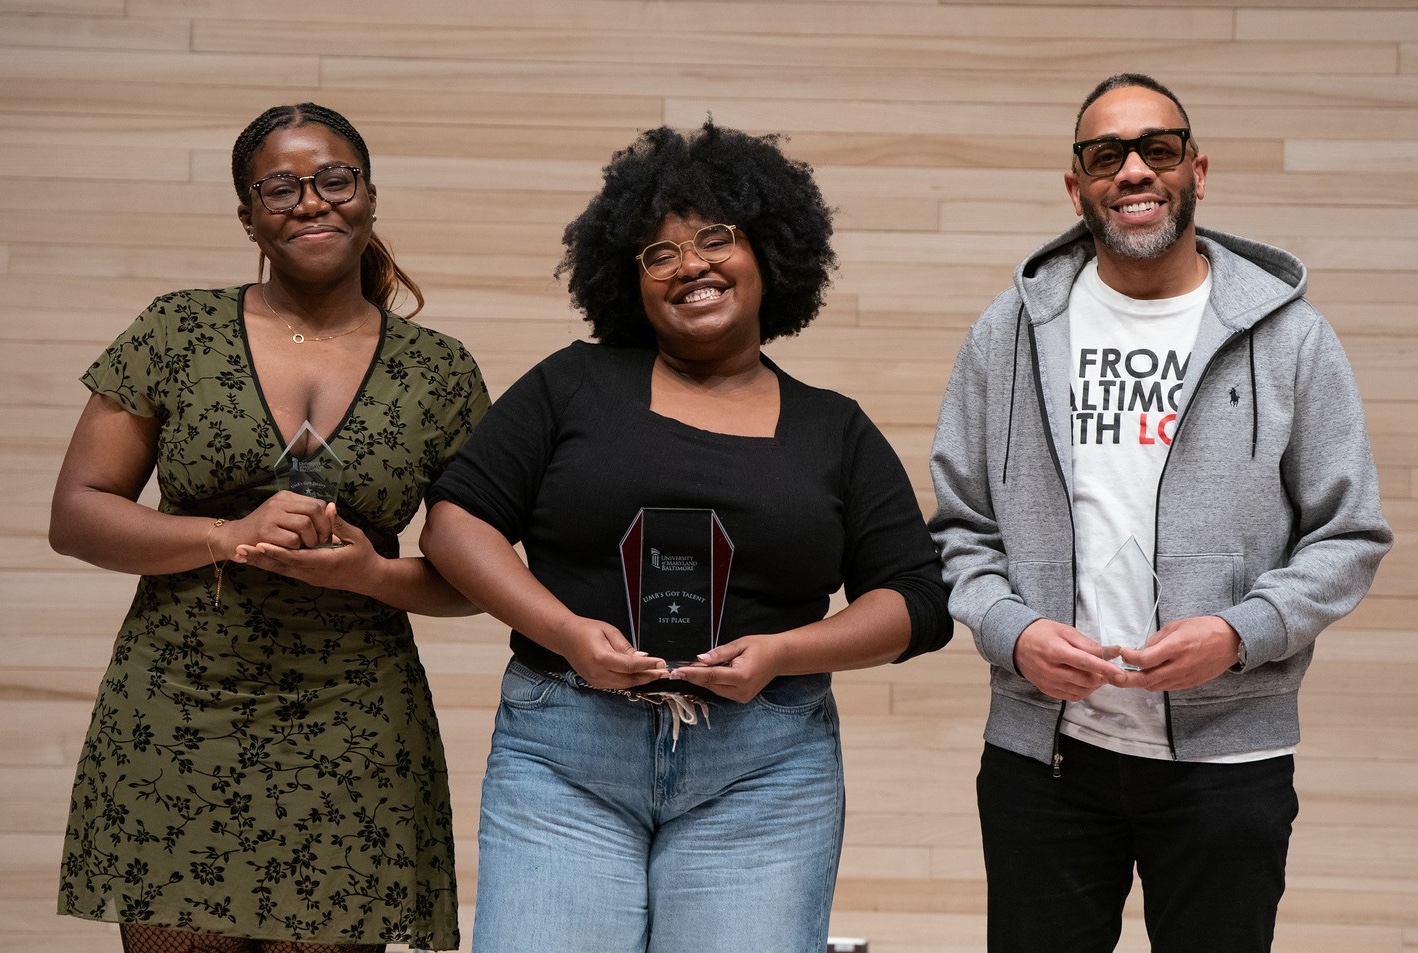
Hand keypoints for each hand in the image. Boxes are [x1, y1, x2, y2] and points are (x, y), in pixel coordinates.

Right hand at [224, 492, 336, 551]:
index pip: (318, 503)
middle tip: (321, 543)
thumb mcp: (284, 517)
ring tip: (306, 547)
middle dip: (323, 529)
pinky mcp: (264, 530)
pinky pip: (293, 539)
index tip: (326, 534)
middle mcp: (279, 502)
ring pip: (305, 523)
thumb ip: (304, 514)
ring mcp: (271, 515)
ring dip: (311, 539)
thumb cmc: (264, 531)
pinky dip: (297, 548)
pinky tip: (292, 551)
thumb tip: (333, 511)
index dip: (326, 520)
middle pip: (314, 510)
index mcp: (286, 497)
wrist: (233, 538)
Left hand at [232, 514, 375, 590]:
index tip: (260, 544)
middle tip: (239, 550)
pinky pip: (285, 569)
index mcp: (324, 562)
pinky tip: (255, 557)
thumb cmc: (364, 556)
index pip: (296, 557)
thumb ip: (339, 524)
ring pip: (280, 569)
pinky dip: (269, 563)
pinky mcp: (306, 575)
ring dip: (259, 562)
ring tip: (239, 554)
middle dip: (259, 558)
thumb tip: (328, 507)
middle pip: (281, 566)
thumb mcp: (356, 538)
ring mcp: (308, 576)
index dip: (277, 551)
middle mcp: (312, 572)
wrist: (368, 579)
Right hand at [558, 618, 668, 690]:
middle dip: (649, 676)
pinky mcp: (595, 683)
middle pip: (629, 680)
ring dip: (641, 681)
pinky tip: (641, 676)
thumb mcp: (610, 632)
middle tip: (664, 672)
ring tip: (656, 674)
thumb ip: (626, 647)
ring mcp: (595, 681)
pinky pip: (617, 685)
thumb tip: (642, 658)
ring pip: (624, 685)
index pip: (630, 666)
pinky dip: (630, 681)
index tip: (662, 664)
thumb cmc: (587, 630)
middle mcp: (598, 673)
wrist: (565, 637)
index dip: (648, 666)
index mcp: (601, 658)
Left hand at [667, 635, 787, 702]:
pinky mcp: (741, 698)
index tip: (676, 672)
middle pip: (710, 684)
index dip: (692, 674)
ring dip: (703, 679)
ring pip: (714, 689)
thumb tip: (699, 659)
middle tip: (681, 667)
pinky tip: (708, 673)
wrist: (780, 657)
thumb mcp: (740, 644)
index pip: (711, 676)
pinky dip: (712, 682)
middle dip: (695, 675)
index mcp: (742, 677)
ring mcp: (742, 697)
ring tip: (693, 668)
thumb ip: (719, 653)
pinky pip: (721, 690)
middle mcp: (741, 691)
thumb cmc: (761, 647)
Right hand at [1013, 619, 1124, 700]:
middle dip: (1102, 676)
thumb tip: (1112, 652)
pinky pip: (1072, 696)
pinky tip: (1085, 681)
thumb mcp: (1065, 631)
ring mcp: (1048, 682)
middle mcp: (1051, 670)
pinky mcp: (1047, 690)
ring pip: (1081, 690)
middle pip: (1086, 679)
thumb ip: (1088, 644)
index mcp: (1056, 651)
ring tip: (1096, 674)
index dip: (1106, 669)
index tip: (1121, 674)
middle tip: (1109, 669)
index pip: (1086, 663)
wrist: (1016, 643)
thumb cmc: (1042, 633)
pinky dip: (1083, 690)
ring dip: (1094, 684)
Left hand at [1114, 616, 1240, 690]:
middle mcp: (1180, 666)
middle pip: (1146, 679)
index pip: (1145, 659)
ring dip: (1138, 682)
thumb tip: (1138, 652)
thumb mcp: (1176, 626)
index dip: (1129, 658)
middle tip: (1112, 676)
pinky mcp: (1189, 684)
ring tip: (1127, 675)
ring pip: (1154, 686)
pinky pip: (1165, 688)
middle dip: (1125, 679)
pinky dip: (1153, 683)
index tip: (1122, 652)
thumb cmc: (1202, 629)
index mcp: (1176, 647)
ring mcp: (1185, 678)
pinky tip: (1147, 676)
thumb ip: (1155, 641)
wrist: (1231, 642)